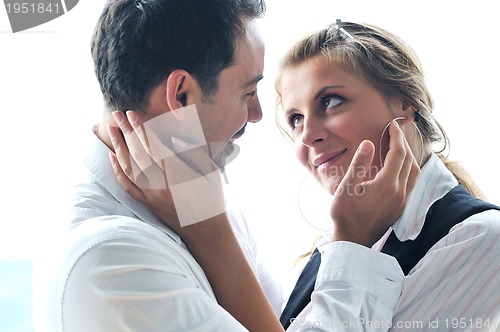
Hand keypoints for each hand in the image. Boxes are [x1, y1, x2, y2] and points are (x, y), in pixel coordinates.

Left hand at [107, 110, 225, 231]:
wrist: (206, 232)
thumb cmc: (212, 199)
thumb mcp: (211, 172)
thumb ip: (194, 154)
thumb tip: (174, 139)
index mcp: (179, 175)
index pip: (154, 146)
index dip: (141, 129)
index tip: (132, 114)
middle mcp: (161, 185)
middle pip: (138, 154)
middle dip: (126, 132)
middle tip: (116, 114)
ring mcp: (151, 196)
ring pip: (129, 168)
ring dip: (119, 147)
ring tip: (111, 130)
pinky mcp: (147, 205)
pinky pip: (127, 186)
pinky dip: (117, 171)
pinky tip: (112, 157)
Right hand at [330, 121, 419, 246]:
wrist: (353, 240)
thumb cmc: (346, 214)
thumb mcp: (347, 186)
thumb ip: (360, 163)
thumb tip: (369, 143)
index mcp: (387, 184)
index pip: (398, 153)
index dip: (396, 137)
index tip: (392, 125)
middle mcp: (400, 192)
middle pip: (409, 161)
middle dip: (403, 144)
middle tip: (395, 133)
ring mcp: (402, 201)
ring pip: (414, 172)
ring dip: (409, 157)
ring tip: (398, 148)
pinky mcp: (401, 208)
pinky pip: (412, 183)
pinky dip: (409, 170)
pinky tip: (399, 169)